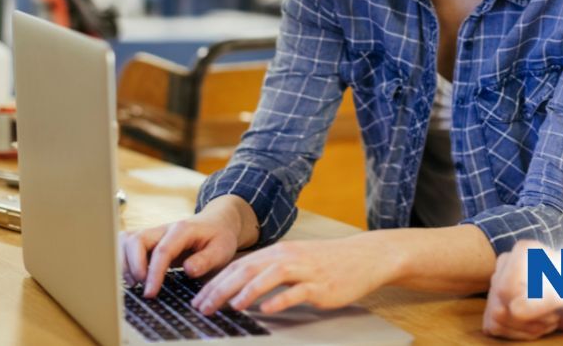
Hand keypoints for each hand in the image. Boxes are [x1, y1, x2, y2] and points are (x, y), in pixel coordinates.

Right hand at [119, 196, 254, 297]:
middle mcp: (164, 228)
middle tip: (142, 287)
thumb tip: (188, 270)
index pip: (162, 250)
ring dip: (124, 262)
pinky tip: (132, 277)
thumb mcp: (221, 250)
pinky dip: (123, 260)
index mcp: (182, 230)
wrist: (217, 224)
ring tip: (134, 283)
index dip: (153, 273)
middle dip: (133, 266)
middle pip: (136, 240)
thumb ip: (206, 260)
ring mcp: (154, 233)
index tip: (150, 292)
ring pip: (126, 240)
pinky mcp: (148, 240)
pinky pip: (127, 245)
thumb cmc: (219, 238)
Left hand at [191, 235, 397, 314]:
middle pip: (248, 270)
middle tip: (204, 307)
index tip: (198, 299)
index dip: (215, 282)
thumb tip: (237, 287)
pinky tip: (267, 309)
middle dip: (222, 289)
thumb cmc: (327, 262)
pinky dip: (281, 299)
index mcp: (278, 252)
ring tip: (231, 306)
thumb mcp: (294, 261)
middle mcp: (288, 257)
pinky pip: (298, 291)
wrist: (364, 257)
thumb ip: (268, 271)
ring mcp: (305, 270)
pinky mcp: (321, 285)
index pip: (238, 266)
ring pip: (270, 276)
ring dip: (248, 291)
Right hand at [483, 240, 562, 339]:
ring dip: (524, 328)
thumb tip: (513, 310)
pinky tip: (536, 323)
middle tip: (554, 314)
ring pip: (495, 318)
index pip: (505, 292)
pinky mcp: (500, 301)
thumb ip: (545, 299)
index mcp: (523, 252)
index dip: (529, 308)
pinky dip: (515, 332)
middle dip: (528, 320)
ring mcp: (501, 282)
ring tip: (548, 317)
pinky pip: (492, 325)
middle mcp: (508, 263)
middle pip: (498, 306)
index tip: (555, 305)